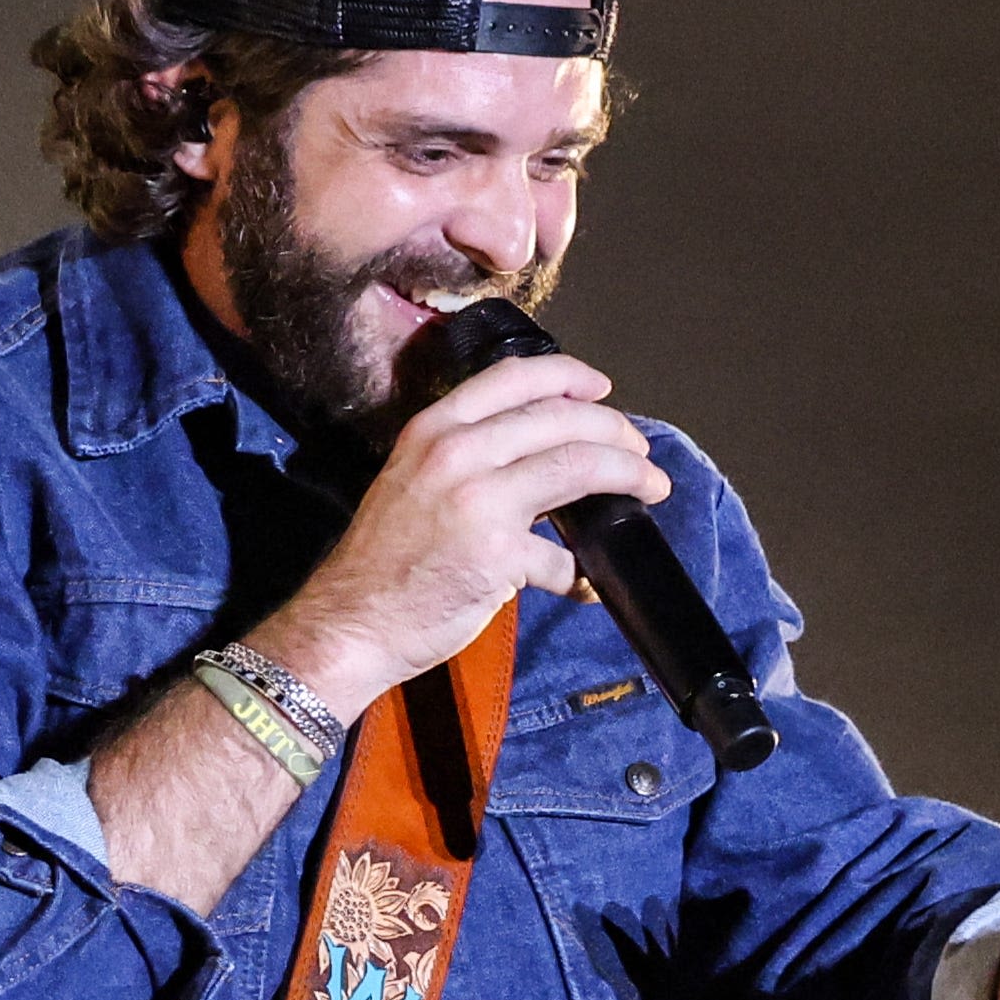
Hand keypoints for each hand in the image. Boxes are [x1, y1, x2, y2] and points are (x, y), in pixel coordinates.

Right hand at [253, 351, 667, 717]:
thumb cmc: (381, 562)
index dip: (568, 376)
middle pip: (561, 419)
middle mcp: (456, 453)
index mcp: (434, 430)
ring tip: (650, 488)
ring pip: (578, 465)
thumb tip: (536, 455)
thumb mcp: (411, 481)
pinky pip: (564, 557)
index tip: (600, 389)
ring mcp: (478, 501)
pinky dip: (585, 573)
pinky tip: (590, 582)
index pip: (513, 379)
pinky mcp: (498, 555)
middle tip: (639, 452)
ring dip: (628, 475)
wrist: (349, 623)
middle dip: (615, 431)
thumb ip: (466, 457)